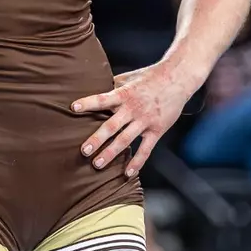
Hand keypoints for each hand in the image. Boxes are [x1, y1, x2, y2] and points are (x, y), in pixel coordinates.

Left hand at [72, 61, 194, 176]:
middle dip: (96, 139)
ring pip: (125, 140)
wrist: (177, 78)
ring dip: (111, 153)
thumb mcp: (129, 77)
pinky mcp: (157, 130)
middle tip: (83, 151)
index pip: (102, 99)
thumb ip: (112, 85)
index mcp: (124, 94)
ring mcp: (145, 121)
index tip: (73, 108)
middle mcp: (133, 109)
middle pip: (112, 126)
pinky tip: (127, 173)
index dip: (88, 103)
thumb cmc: (149, 76)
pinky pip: (146, 149)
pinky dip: (137, 162)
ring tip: (97, 164)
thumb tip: (94, 88)